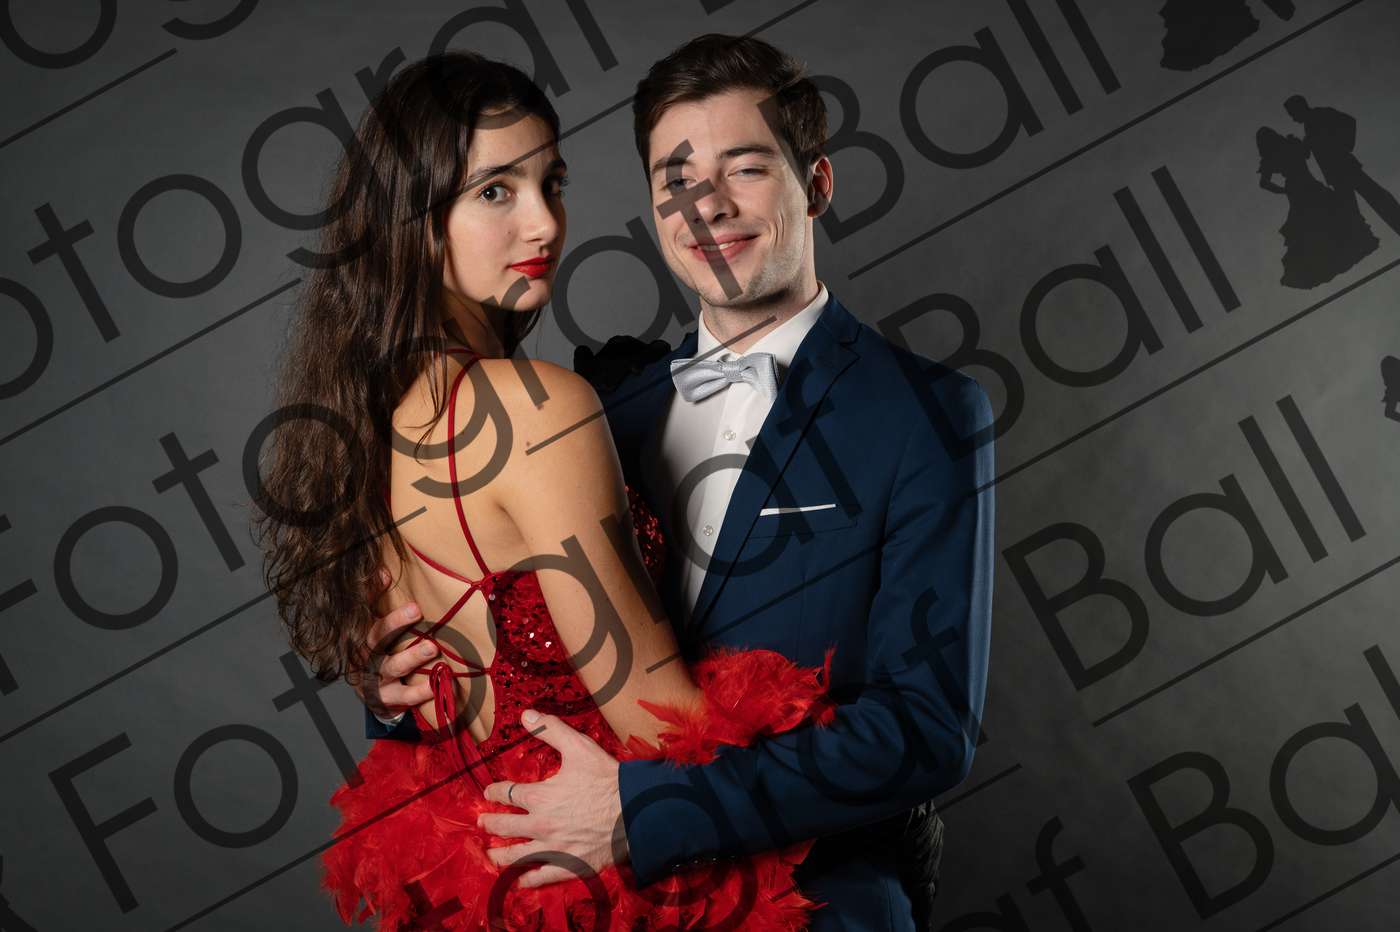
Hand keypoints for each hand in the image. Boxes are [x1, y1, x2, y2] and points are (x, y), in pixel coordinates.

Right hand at [352, 568, 434, 718]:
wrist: (373, 696)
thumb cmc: (381, 653)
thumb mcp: (377, 628)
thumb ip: (378, 601)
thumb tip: (384, 570)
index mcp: (360, 634)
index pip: (362, 610)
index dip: (370, 593)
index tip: (385, 575)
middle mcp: (363, 655)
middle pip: (375, 637)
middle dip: (394, 623)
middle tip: (415, 609)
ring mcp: (372, 678)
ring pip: (391, 666)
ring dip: (411, 657)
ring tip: (432, 648)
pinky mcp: (384, 699)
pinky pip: (402, 696)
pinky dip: (418, 692)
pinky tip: (434, 685)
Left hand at [478, 710, 627, 887]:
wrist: (635, 811)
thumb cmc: (607, 779)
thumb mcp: (578, 747)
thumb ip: (551, 729)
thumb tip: (525, 714)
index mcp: (540, 796)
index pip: (507, 793)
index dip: (494, 791)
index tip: (488, 792)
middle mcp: (540, 824)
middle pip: (505, 826)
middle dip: (490, 823)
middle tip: (482, 822)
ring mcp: (553, 848)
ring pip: (516, 855)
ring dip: (499, 854)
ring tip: (490, 854)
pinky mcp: (568, 865)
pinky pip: (541, 876)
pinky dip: (527, 880)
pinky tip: (518, 881)